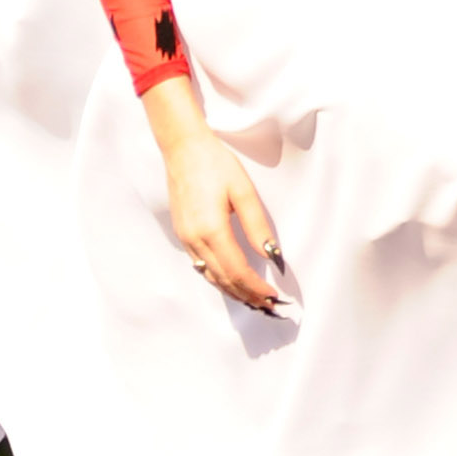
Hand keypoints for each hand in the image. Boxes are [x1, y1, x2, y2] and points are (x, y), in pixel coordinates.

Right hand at [147, 80, 283, 312]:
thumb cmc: (215, 164)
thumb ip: (257, 226)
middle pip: (223, 280)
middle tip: (268, 307)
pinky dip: (218, 278)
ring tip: (253, 300)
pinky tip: (230, 281)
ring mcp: (186, 239)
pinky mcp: (182, 234)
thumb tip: (272, 256)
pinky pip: (201, 266)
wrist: (182, 149)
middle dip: (247, 296)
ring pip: (211, 276)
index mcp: (212, 230)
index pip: (238, 271)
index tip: (274, 296)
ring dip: (232, 291)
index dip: (256, 288)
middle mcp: (195, 240)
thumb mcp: (243, 192)